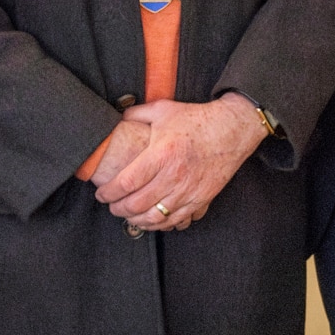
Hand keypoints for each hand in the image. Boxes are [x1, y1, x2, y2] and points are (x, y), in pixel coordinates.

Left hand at [96, 92, 267, 230]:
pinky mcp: (201, 198)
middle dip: (118, 209)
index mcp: (161, 154)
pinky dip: (161, 224)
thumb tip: (116, 117)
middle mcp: (174, 176)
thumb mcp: (163, 110)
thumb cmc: (198, 119)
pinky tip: (152, 219)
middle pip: (136, 205)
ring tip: (129, 215)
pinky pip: (176, 220)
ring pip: (155, 218)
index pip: (126, 183)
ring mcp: (189, 190)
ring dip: (136, 220)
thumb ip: (136, 114)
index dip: (108, 193)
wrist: (233, 128)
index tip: (101, 194)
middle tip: (112, 206)